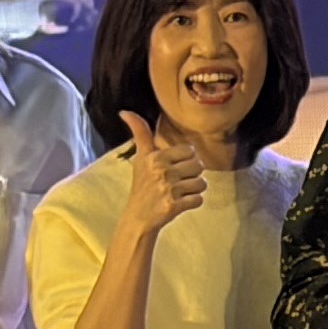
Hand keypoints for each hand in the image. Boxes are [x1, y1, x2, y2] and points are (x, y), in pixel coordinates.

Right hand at [113, 112, 207, 245]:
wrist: (138, 216)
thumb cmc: (143, 184)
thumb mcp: (141, 158)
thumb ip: (140, 134)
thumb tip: (125, 111)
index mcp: (154, 157)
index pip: (189, 150)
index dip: (186, 159)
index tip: (174, 166)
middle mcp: (161, 171)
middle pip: (198, 166)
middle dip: (191, 175)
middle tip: (177, 182)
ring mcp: (168, 189)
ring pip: (202, 183)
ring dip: (194, 190)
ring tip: (179, 192)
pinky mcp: (174, 206)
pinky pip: (199, 199)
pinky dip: (193, 203)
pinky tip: (180, 203)